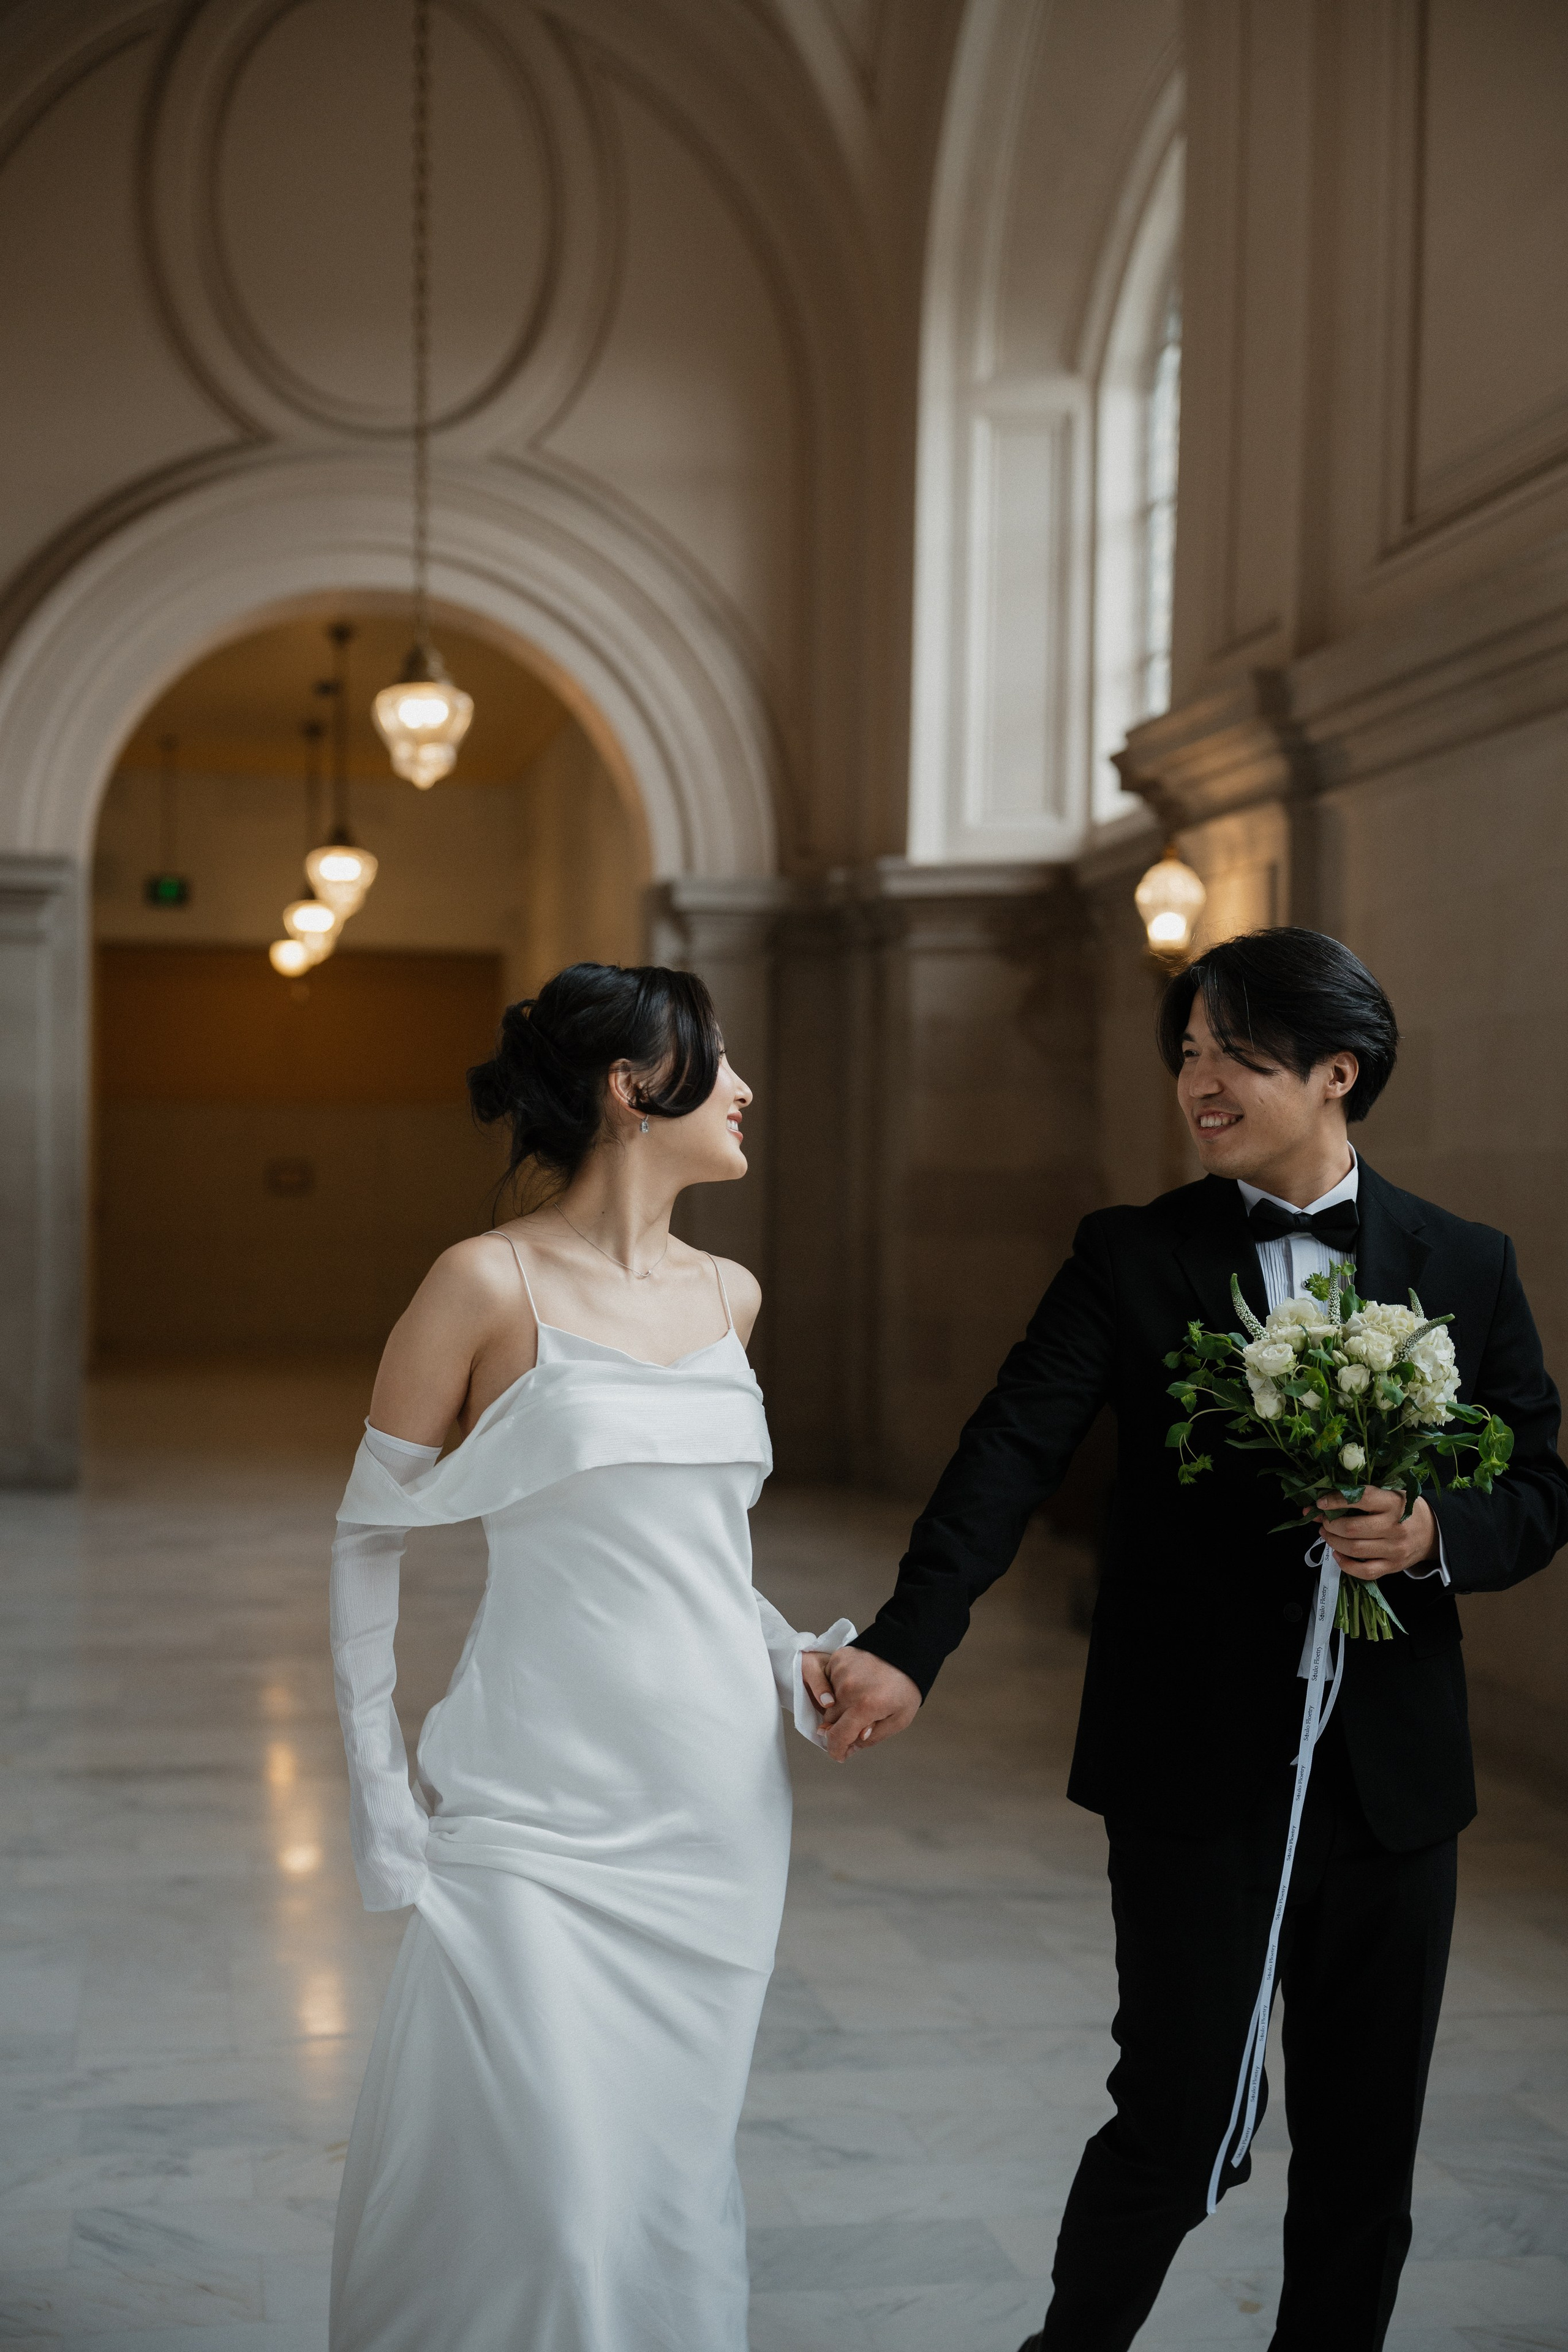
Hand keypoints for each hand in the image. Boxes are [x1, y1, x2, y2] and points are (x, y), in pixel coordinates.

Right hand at [802, 1646, 920, 1762]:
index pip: (837, 1736)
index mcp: (865, 1706)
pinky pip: (829, 1682)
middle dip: (841, 1728)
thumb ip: (874, 1737)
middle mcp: (848, 1689)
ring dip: (840, 1708)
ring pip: (828, 1703)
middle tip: (858, 1724)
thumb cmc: (906, 1686)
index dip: (836, 1750)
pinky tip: (856, 1686)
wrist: (907, 1650)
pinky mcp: (838, 1659)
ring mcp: (841, 1672)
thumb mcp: (899, 1719)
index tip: (838, 1755)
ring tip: (861, 1701)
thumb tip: (851, 1746)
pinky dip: (837, 1689)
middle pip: (830, 1721)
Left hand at [1305, 1486, 1435, 1578]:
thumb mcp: (1391, 1495)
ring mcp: (1394, 1549)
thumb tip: (1326, 1500)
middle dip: (1330, 1524)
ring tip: (1327, 1534)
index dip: (1336, 1500)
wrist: (1432, 1532)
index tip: (1321, 1502)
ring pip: (1354, 1549)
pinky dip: (1346, 1565)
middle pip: (1352, 1528)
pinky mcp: (1393, 1566)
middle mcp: (1395, 1527)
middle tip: (1323, 1520)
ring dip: (1333, 1541)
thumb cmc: (1405, 1509)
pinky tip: (1337, 1554)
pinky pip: (1365, 1571)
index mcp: (1394, 1504)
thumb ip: (1364, 1496)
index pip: (1361, 1498)